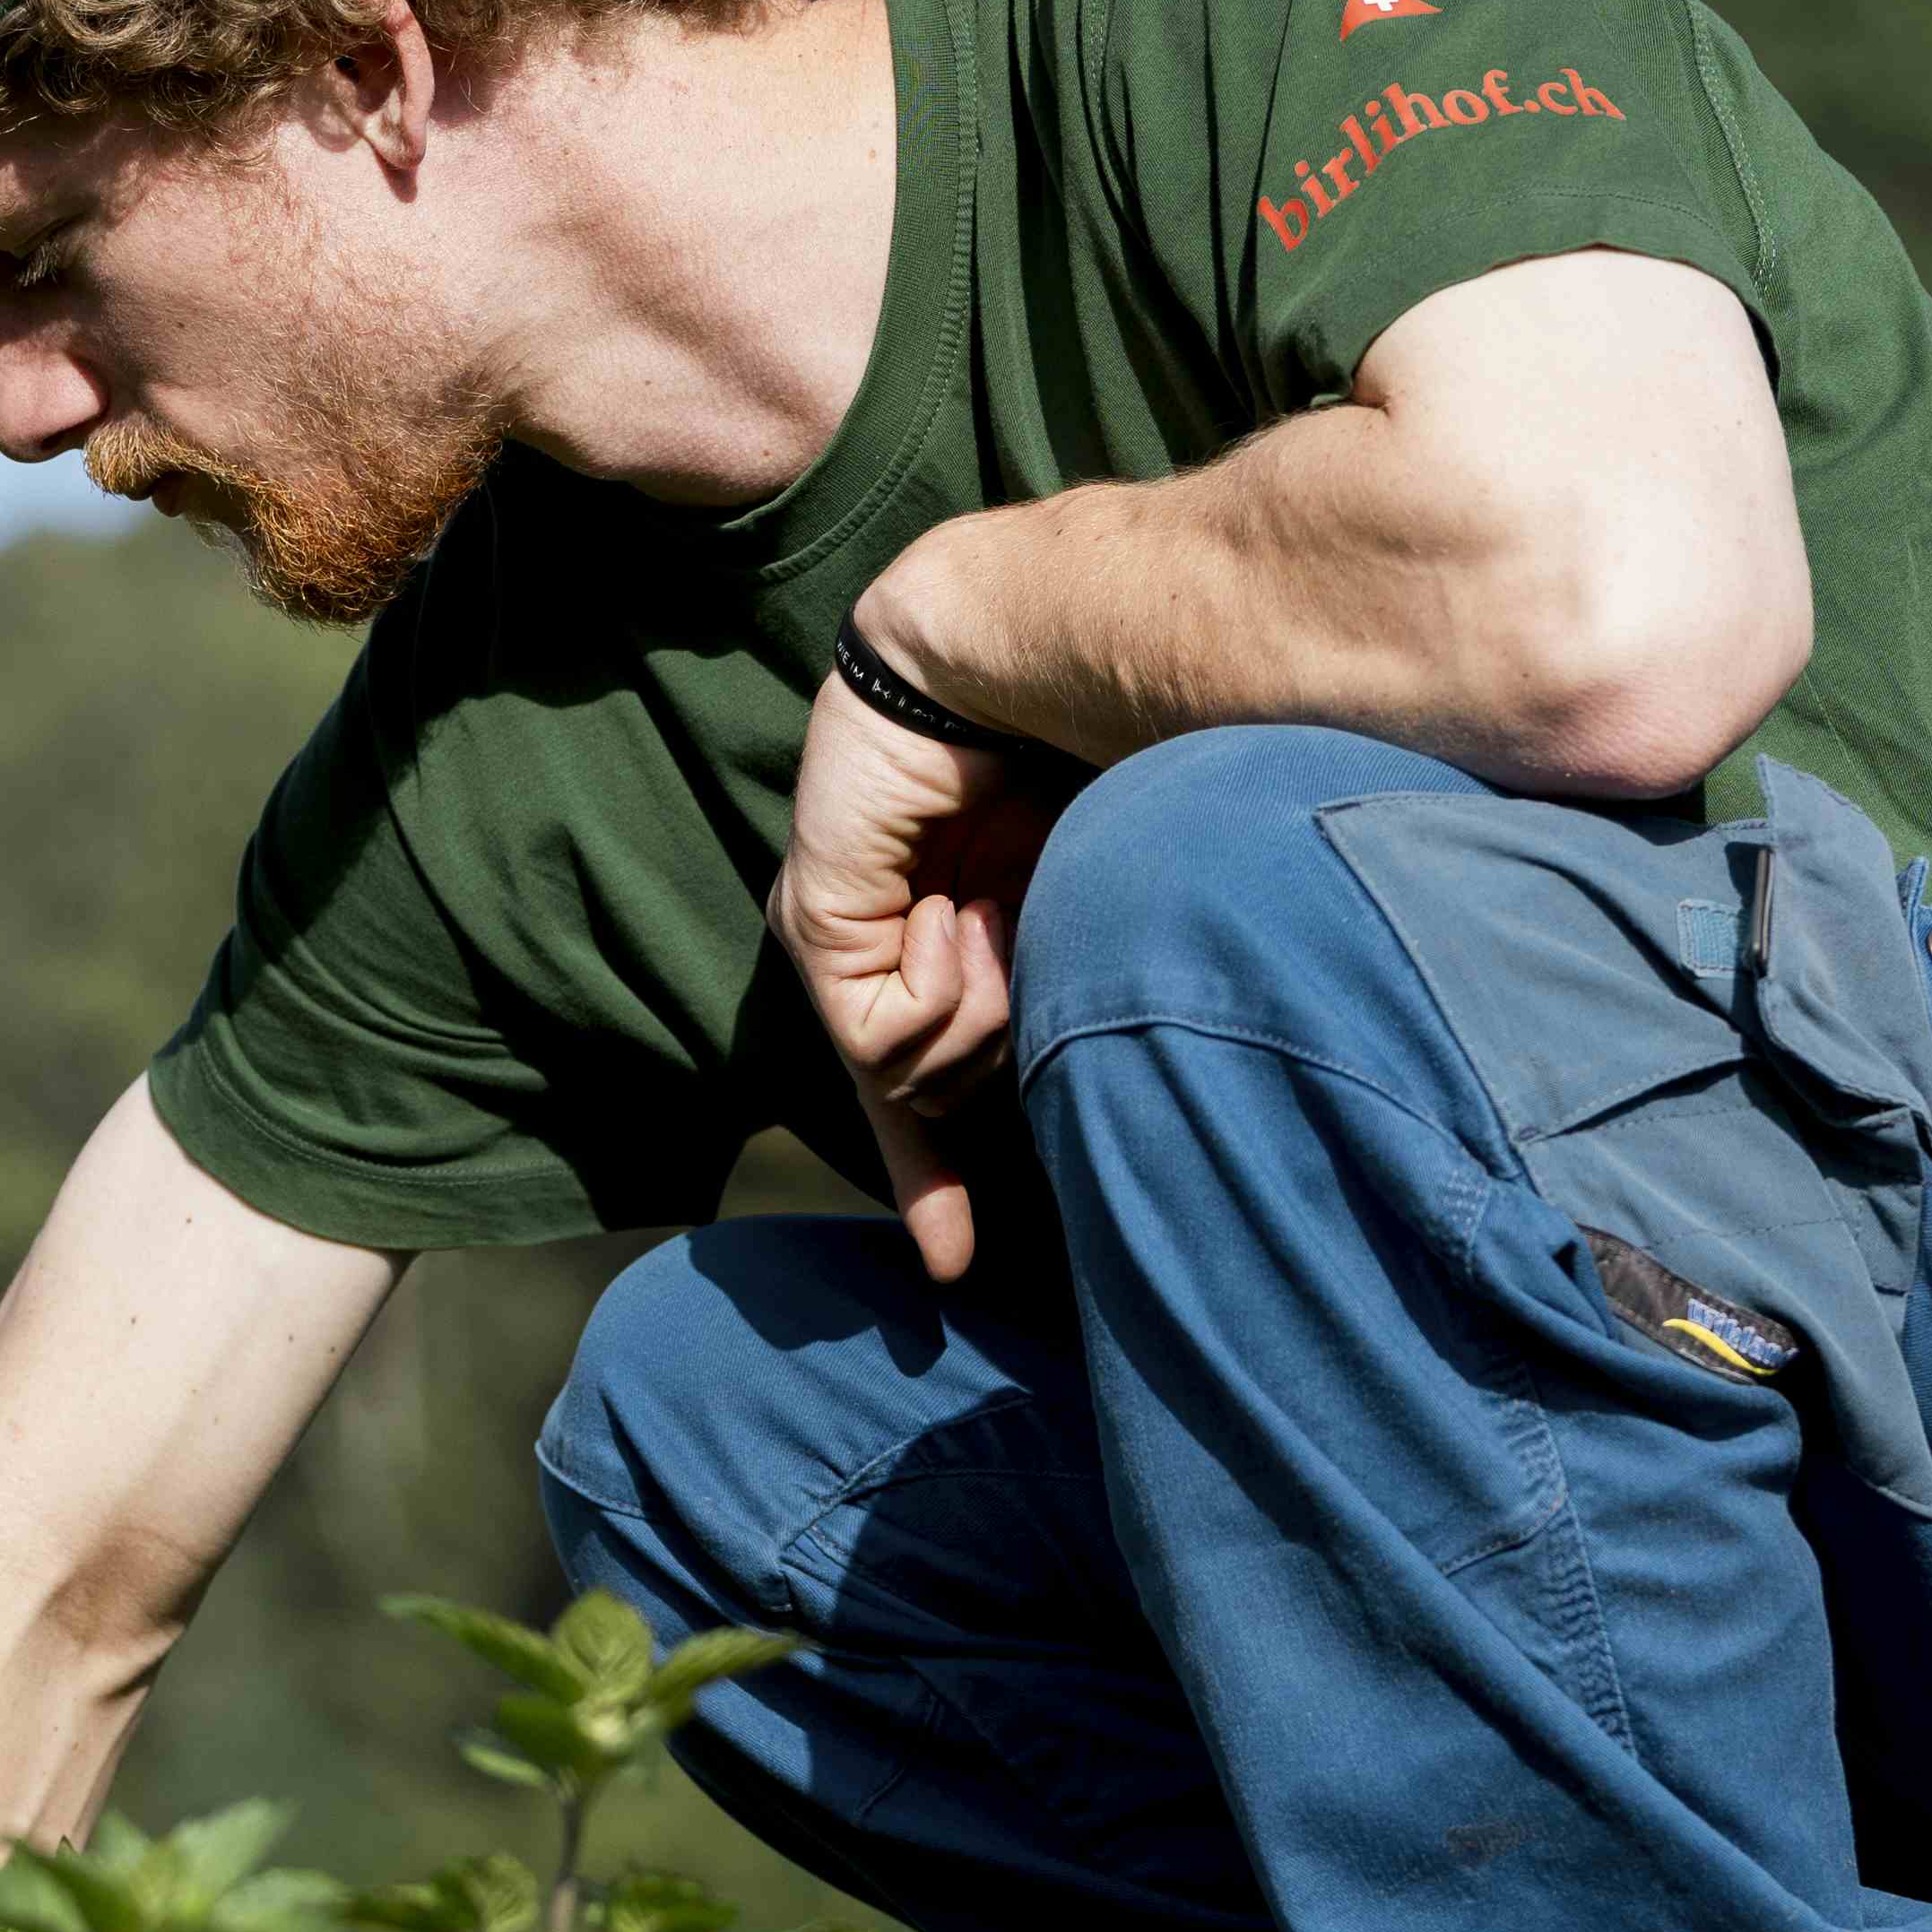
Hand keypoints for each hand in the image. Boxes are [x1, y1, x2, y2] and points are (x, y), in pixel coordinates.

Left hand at [776, 674, 1065, 1280]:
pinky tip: (952, 909)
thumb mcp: (1084, 911)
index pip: (916, 1087)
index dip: (933, 1178)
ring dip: (979, 1005)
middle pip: (916, 1098)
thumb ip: (1069, 995)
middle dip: (982, 1057)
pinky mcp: (812, 928)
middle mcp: (870, 942)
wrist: (1019, 664)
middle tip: (1004, 938)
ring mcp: (834, 935)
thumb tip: (1119, 1088)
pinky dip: (942, 987)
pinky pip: (883, 1043)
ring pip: (912, 1079)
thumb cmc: (1076, 760)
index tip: (952, 1266)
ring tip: (988, 907)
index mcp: (932, 934)